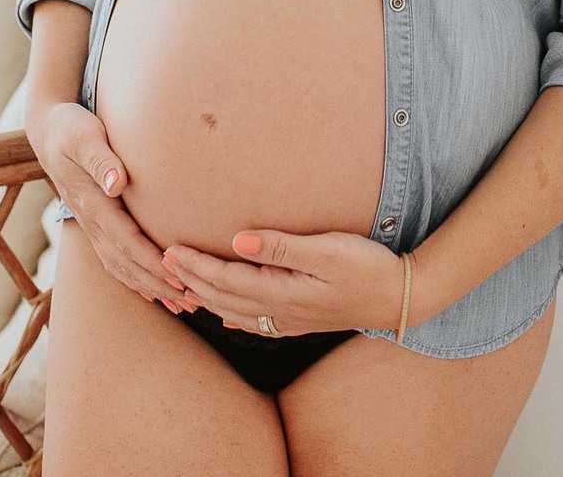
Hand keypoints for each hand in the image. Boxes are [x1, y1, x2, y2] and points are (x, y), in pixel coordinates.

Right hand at [27, 102, 188, 312]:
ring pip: (121, 268)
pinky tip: (153, 292)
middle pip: (126, 264)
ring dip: (150, 288)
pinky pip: (115, 259)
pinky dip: (135, 279)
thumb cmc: (70, 129)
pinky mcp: (96, 224)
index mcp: (93, 205)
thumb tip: (117, 183)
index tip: (177, 278)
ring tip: (182, 303)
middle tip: (192, 302)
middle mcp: (92, 222)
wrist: (47, 130)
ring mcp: (92, 226)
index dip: (152, 263)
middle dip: (158, 285)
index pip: (126, 242)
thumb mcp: (83, 137)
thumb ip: (100, 159)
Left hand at [160, 226, 411, 336]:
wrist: (399, 297)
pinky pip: (256, 321)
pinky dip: (234, 314)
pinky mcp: (301, 319)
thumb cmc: (366, 266)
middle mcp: (280, 310)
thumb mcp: (326, 250)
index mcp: (281, 291)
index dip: (195, 266)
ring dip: (207, 297)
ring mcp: (290, 319)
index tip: (170, 250)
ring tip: (184, 284)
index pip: (226, 279)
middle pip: (224, 297)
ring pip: (235, 310)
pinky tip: (226, 315)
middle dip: (192, 280)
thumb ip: (280, 246)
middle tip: (163, 262)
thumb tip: (236, 241)